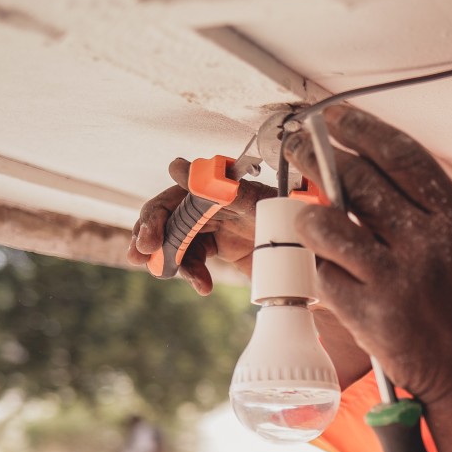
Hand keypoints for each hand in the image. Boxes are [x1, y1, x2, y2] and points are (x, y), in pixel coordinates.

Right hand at [126, 158, 274, 293]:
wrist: (311, 253)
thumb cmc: (288, 217)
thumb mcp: (258, 203)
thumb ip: (222, 187)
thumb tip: (176, 165)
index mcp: (216, 189)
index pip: (174, 199)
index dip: (155, 218)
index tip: (147, 241)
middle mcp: (209, 203)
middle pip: (165, 218)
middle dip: (149, 238)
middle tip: (140, 257)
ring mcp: (211, 224)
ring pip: (174, 240)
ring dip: (166, 259)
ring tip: (163, 274)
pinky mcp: (215, 244)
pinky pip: (192, 258)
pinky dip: (192, 273)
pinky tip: (202, 287)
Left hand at [284, 106, 451, 410]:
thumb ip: (432, 219)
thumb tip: (379, 181)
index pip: (403, 157)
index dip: (363, 129)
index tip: (335, 117)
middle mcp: (428, 245)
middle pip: (358, 181)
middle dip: (318, 158)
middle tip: (299, 147)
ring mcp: (397, 280)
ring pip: (328, 225)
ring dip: (310, 217)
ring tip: (307, 218)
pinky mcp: (371, 316)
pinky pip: (326, 277)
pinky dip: (322, 272)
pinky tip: (330, 275)